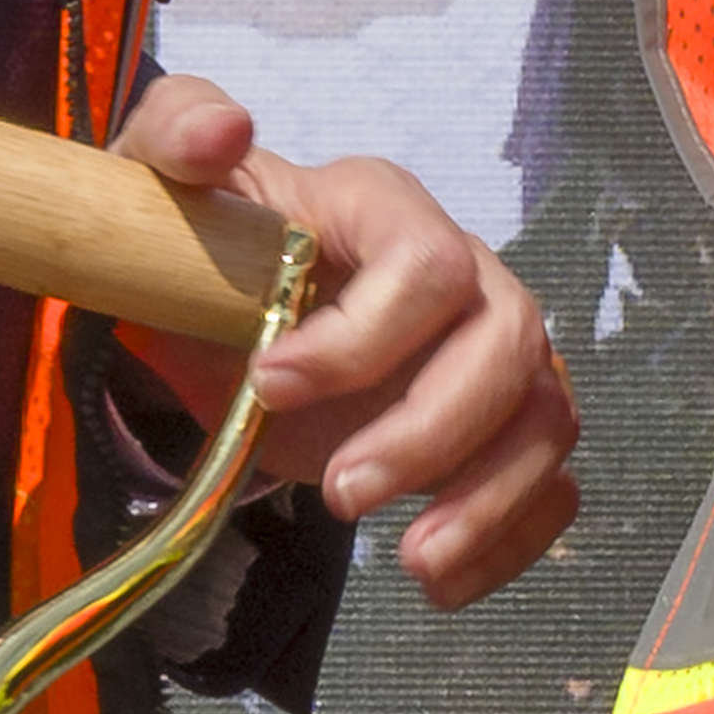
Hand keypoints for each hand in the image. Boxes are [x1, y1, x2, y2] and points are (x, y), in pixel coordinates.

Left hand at [108, 75, 578, 603]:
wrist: (224, 314)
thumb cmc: (207, 245)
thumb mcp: (164, 179)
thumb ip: (175, 135)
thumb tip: (224, 128)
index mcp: (387, 211)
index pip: (425, 264)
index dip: (362, 336)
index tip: (269, 387)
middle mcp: (466, 276)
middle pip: (509, 344)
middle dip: (431, 432)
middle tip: (337, 495)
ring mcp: (494, 358)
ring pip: (547, 419)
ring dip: (488, 501)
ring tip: (411, 564)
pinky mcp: (498, 431)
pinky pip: (550, 485)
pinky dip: (511, 542)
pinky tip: (437, 585)